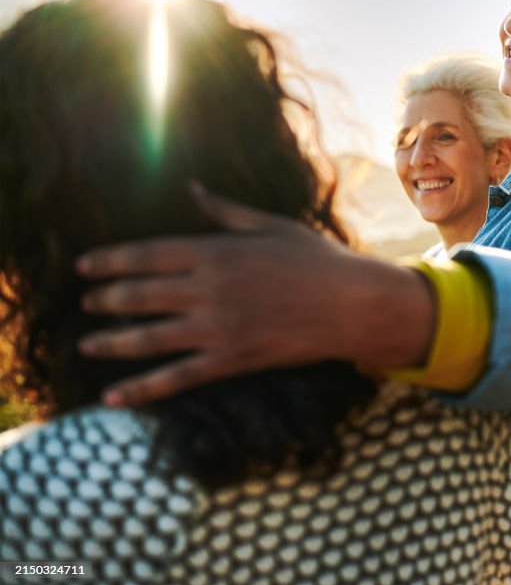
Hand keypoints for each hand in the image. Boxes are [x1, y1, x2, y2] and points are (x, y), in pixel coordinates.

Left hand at [76, 184, 432, 406]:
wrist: (353, 304)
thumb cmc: (319, 260)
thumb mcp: (272, 225)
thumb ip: (225, 211)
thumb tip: (191, 187)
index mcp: (217, 251)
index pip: (146, 254)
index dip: (109, 260)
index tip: (83, 266)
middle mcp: (210, 290)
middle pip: (140, 295)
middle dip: (105, 300)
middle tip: (85, 303)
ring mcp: (219, 328)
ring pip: (149, 338)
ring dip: (111, 342)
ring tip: (87, 345)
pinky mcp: (232, 360)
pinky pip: (177, 377)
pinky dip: (142, 389)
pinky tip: (113, 397)